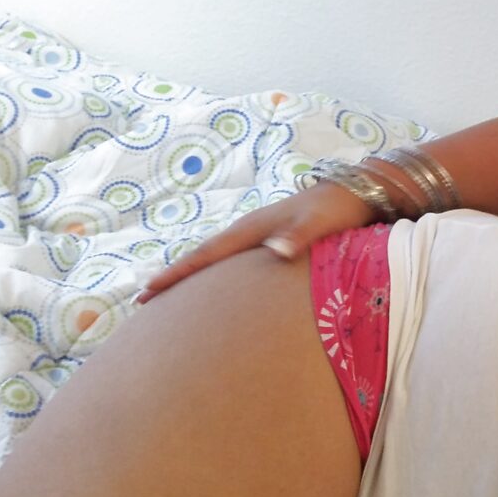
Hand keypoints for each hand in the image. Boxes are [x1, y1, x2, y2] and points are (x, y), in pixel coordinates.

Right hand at [136, 182, 375, 302]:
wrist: (354, 194)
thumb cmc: (337, 211)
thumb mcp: (319, 224)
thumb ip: (298, 237)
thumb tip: (275, 251)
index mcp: (252, 229)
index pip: (207, 254)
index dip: (179, 273)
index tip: (150, 289)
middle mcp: (248, 231)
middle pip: (202, 258)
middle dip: (173, 278)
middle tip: (143, 302)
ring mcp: (257, 235)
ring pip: (215, 259)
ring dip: (190, 276)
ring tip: (167, 298)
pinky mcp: (269, 241)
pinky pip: (232, 261)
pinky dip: (214, 274)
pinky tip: (213, 287)